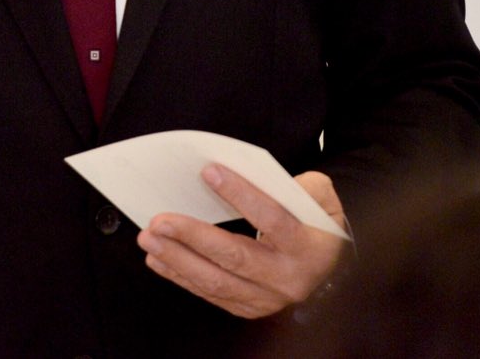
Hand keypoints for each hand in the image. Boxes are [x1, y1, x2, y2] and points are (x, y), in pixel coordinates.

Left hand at [137, 166, 348, 319]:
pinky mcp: (249, 307)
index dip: (240, 195)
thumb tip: (258, 174)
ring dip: (177, 259)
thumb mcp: (321, 197)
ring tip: (149, 239)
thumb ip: (300, 184)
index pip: (272, 219)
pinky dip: (181, 276)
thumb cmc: (318, 225)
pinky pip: (210, 293)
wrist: (330, 268)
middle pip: (235, 257)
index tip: (209, 171)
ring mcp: (267, 298)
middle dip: (193, 237)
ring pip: (216, 281)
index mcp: (308, 246)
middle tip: (159, 220)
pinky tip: (158, 259)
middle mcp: (287, 278)